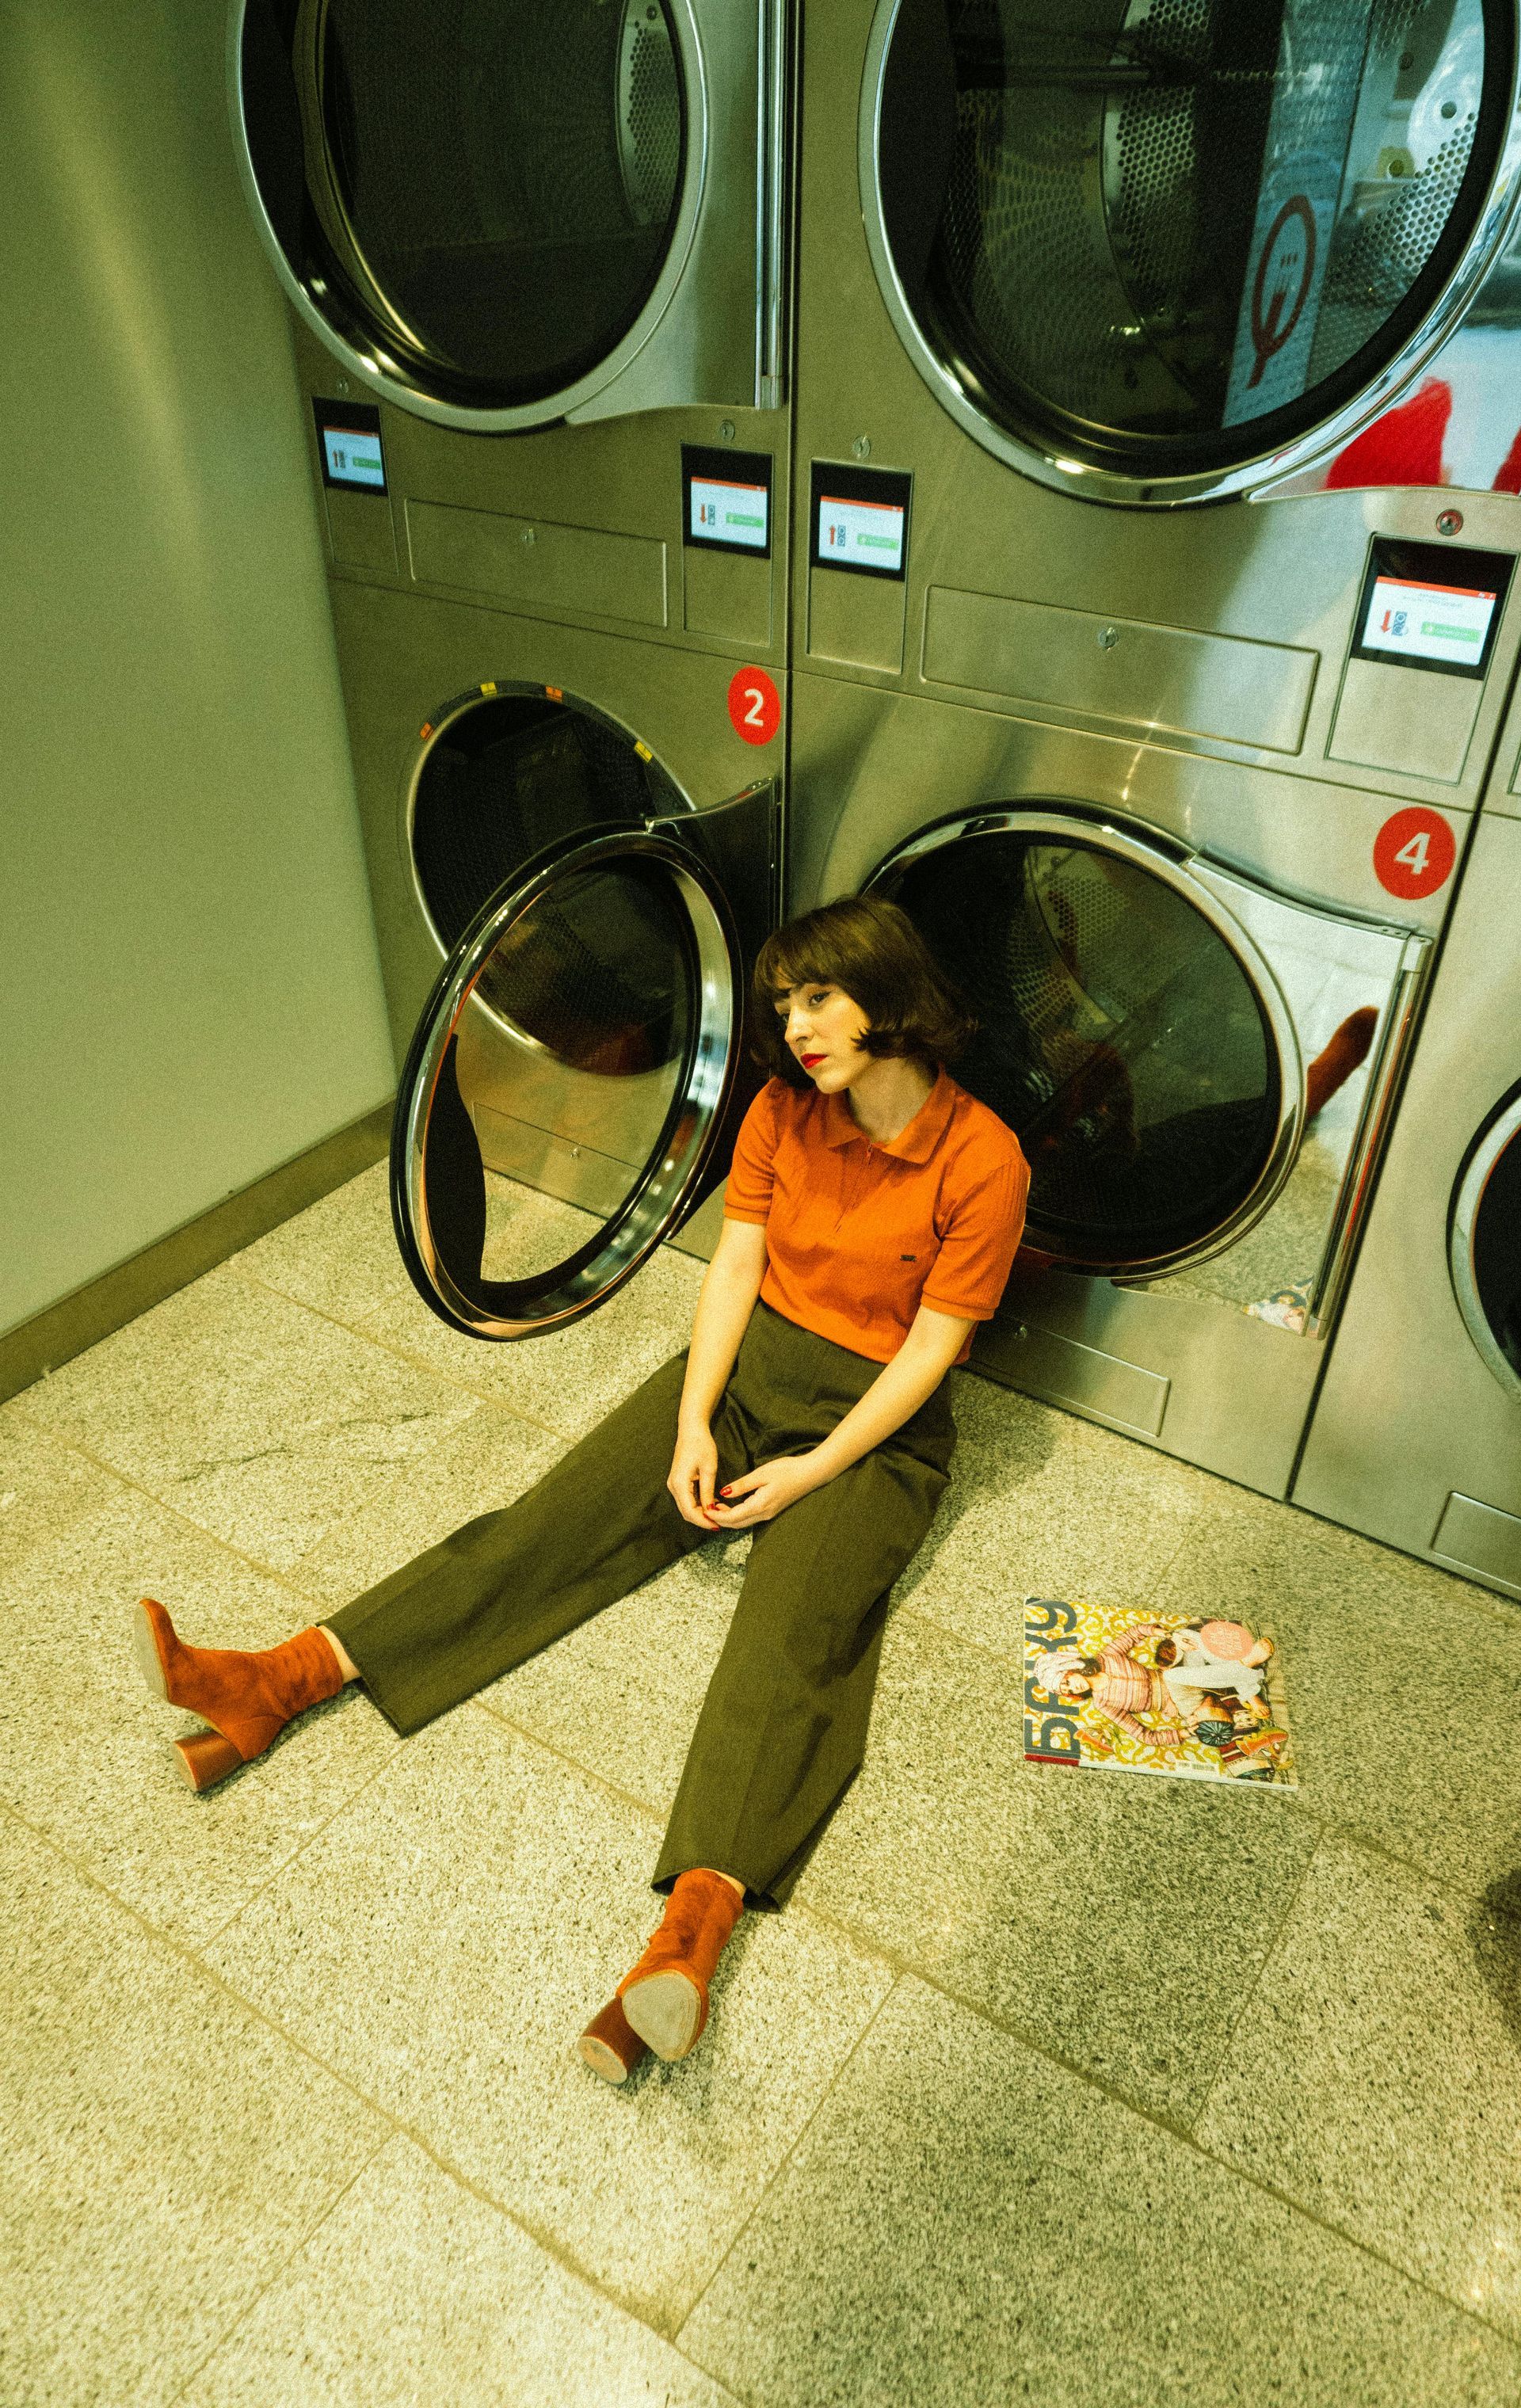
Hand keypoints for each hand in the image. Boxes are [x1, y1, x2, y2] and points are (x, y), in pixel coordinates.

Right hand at [667, 1420, 721, 1529]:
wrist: (691, 1430)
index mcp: (679, 1483)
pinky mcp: (678, 1482)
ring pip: (686, 1507)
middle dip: (702, 1520)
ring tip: (717, 1516)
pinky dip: (698, 1506)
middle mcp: (673, 1486)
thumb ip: (708, 1492)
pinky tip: (711, 1505)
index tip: (718, 1526)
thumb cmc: (701, 1445)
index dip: (703, 1521)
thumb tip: (711, 1510)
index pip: (690, 1511)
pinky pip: (687, 1499)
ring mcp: (674, 1484)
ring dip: (700, 1514)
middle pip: (686, 1512)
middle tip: (719, 1524)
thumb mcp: (709, 1469)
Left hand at [707, 1452, 825, 1528]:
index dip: (717, 1515)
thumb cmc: (787, 1470)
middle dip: (720, 1519)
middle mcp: (764, 1514)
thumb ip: (742, 1485)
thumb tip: (723, 1493)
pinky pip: (750, 1517)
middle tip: (705, 1510)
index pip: (733, 1517)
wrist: (810, 1473)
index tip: (704, 1510)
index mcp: (760, 1506)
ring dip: (728, 1518)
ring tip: (715, 1506)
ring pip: (743, 1522)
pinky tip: (731, 1504)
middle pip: (736, 1524)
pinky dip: (737, 1514)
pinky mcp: (772, 1510)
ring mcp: (769, 1514)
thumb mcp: (762, 1474)